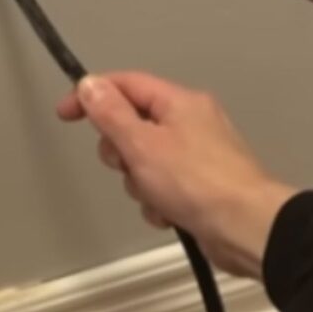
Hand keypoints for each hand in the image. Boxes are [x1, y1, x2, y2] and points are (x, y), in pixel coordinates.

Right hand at [58, 74, 296, 279]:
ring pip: (145, 159)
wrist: (247, 229)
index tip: (65, 115)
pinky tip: (168, 214)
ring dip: (140, 181)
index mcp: (179, 102)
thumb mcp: (142, 144)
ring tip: (155, 196)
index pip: (124, 84)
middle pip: (133, 123)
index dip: (91, 95)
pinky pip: (164, 184)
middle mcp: (191, 121)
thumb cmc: (194, 182)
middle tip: (128, 166)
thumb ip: (111, 113)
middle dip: (121, 150)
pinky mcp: (203, 185)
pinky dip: (159, 200)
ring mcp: (199, 154)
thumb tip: (89, 83)